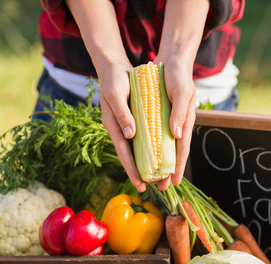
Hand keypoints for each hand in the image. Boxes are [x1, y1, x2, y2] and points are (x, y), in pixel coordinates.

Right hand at [98, 61, 147, 192]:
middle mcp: (119, 129)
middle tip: (149, 188)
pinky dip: (148, 149)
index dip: (131, 169)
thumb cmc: (114, 80)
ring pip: (136, 149)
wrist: (114, 67)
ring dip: (145, 163)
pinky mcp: (133, 120)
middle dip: (139, 172)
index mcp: (113, 125)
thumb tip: (130, 135)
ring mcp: (126, 126)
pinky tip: (157, 156)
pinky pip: (141, 138)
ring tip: (155, 177)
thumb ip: (122, 114)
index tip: (139, 183)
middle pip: (130, 155)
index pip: (123, 152)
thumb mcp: (117, 94)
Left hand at [155, 56, 196, 188]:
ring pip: (163, 147)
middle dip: (168, 171)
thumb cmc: (178, 76)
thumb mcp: (181, 92)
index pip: (182, 149)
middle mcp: (177, 125)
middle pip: (173, 153)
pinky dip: (152, 147)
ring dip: (158, 162)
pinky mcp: (159, 116)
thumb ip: (181, 113)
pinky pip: (155, 135)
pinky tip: (145, 156)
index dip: (179, 167)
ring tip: (152, 178)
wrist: (172, 61)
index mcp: (185, 122)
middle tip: (162, 187)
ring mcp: (168, 121)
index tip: (175, 183)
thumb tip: (177, 136)